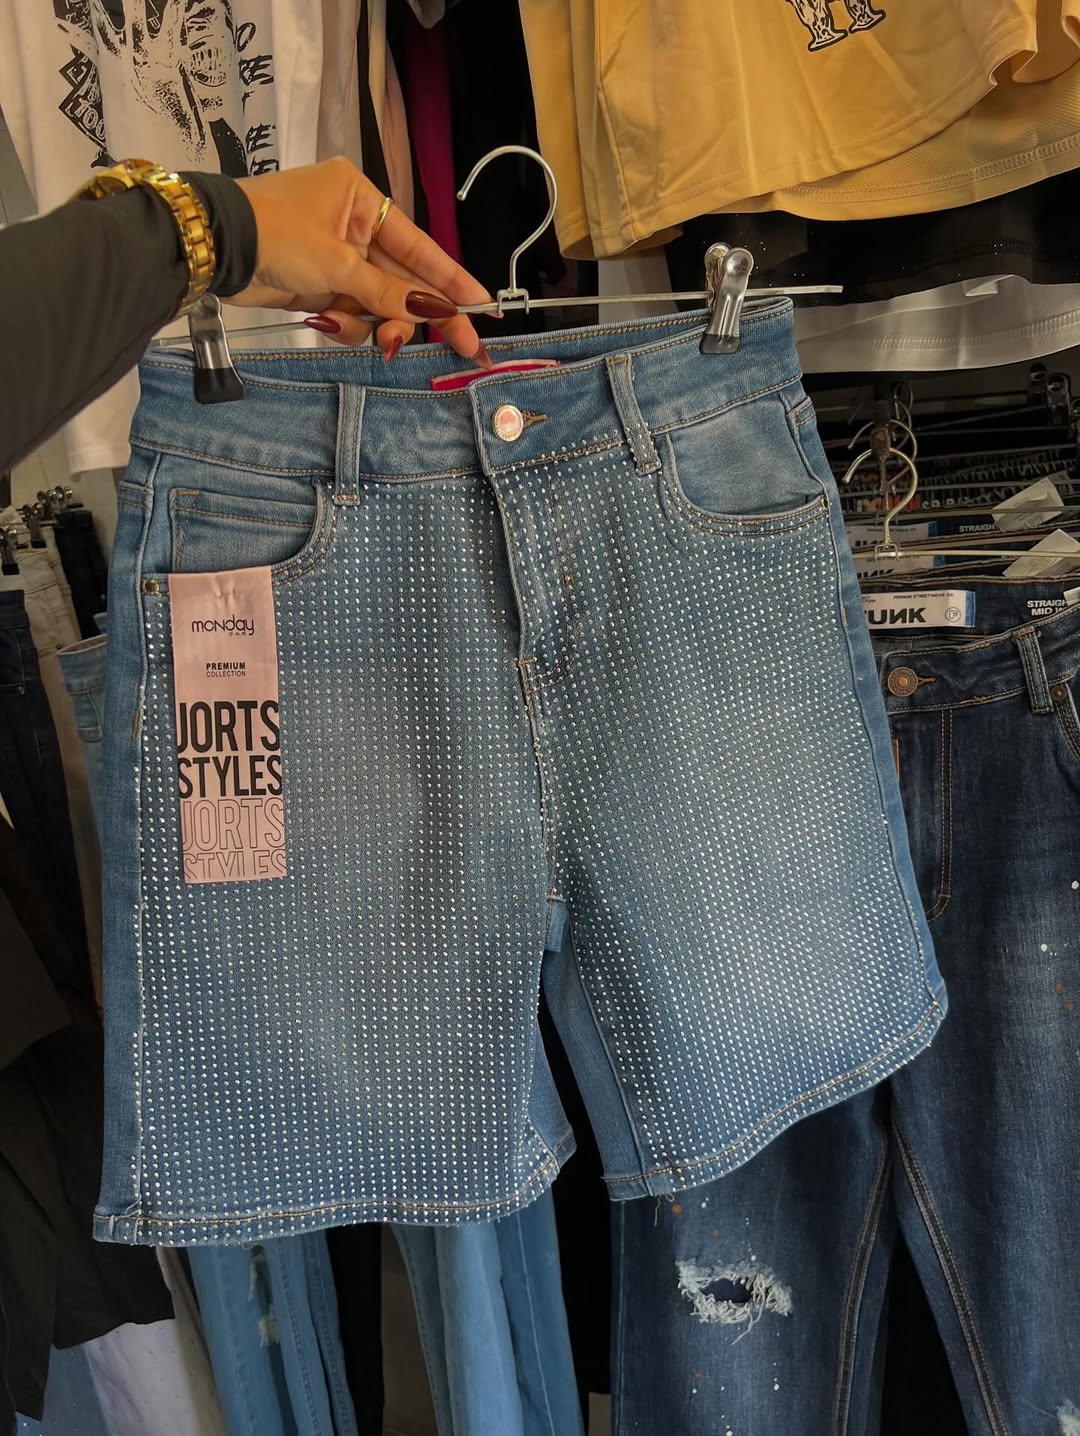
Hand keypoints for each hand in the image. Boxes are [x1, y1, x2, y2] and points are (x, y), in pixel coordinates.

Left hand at [230, 158, 492, 364]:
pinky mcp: (319, 287)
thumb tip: (433, 310)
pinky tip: (328, 323)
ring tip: (373, 339)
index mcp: (363, 201)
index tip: (484, 305)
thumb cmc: (274, 235)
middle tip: (463, 348)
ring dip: (377, 325)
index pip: (420, 248)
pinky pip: (352, 313)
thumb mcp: (337, 264)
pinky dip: (346, 325)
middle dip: (418, 315)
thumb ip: (388, 292)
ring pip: (379, 304)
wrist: (213, 248)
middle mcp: (355, 226)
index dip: (453, 281)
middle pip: (404, 281)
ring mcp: (337, 259)